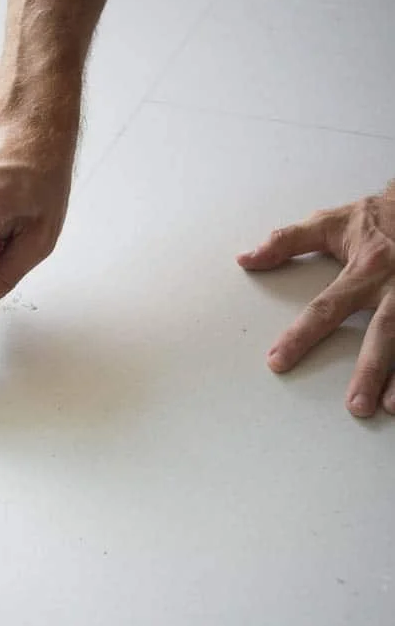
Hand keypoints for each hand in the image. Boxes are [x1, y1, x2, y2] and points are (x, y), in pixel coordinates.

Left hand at [237, 182, 394, 417]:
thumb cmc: (377, 218)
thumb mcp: (330, 222)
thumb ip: (286, 241)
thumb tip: (245, 258)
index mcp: (366, 267)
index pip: (326, 308)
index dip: (300, 336)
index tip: (278, 362)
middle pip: (382, 331)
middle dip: (369, 369)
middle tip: (355, 405)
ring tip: (390, 406)